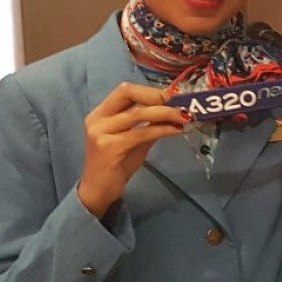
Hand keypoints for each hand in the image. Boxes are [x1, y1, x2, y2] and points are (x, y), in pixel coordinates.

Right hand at [79, 82, 189, 216]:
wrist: (99, 190)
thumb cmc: (117, 164)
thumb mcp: (134, 139)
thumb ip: (149, 124)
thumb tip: (174, 111)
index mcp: (101, 113)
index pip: (125, 90)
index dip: (151, 91)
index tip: (172, 97)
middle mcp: (97, 119)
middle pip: (128, 92)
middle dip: (156, 96)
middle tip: (177, 104)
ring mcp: (101, 132)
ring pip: (138, 113)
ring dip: (166, 113)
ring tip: (184, 117)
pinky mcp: (110, 147)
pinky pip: (142, 132)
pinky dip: (163, 129)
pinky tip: (176, 131)